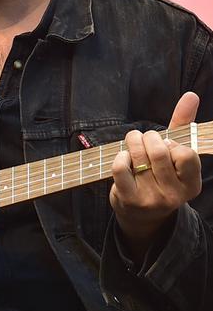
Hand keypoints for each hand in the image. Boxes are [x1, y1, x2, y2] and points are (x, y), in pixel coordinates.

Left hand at [110, 92, 201, 259]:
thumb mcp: (174, 154)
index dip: (172, 144)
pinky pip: (121, 168)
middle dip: (148, 137)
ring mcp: (152, 199)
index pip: (187, 154)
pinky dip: (119, 156)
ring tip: (133, 144)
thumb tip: (191, 95)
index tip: (166, 146)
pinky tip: (123, 159)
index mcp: (191, 184)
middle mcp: (174, 195)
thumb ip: (182, 125)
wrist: (141, 215)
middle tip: (144, 140)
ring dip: (132, 142)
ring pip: (138, 156)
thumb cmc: (159, 175)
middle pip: (159, 151)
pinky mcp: (130, 200)